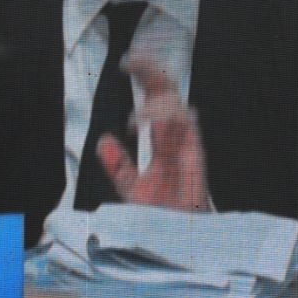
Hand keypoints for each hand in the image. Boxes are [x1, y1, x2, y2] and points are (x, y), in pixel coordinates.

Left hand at [96, 53, 211, 211]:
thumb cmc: (161, 215)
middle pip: (168, 92)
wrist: (175, 237)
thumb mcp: (130, 188)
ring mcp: (185, 143)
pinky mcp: (194, 153)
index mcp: (161, 139)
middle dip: (151, 71)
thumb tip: (104, 142)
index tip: (127, 62)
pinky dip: (165, 117)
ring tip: (135, 119)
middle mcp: (174, 136)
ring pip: (176, 104)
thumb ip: (119, 165)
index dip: (145, 76)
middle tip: (131, 61)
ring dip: (154, 102)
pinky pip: (186, 124)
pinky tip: (146, 123)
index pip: (155, 98)